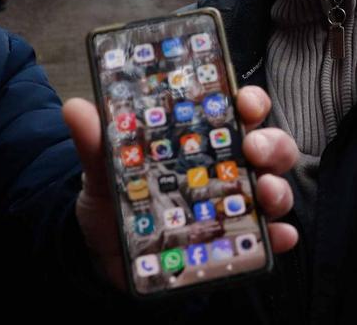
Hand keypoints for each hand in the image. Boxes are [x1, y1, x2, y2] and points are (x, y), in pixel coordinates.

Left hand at [62, 86, 299, 288]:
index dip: (249, 100)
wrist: (102, 256)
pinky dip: (280, 235)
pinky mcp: (235, 241)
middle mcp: (227, 167)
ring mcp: (235, 205)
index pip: (237, 110)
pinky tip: (279, 236)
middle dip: (270, 142)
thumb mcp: (102, 171)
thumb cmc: (114, 202)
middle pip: (268, 145)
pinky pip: (269, 237)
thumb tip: (76, 108)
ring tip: (265, 192)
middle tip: (253, 147)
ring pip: (274, 187)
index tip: (243, 100)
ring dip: (278, 187)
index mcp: (201, 139)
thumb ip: (95, 143)